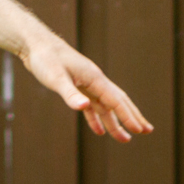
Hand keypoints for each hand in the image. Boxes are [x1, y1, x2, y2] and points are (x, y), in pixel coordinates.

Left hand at [18, 35, 153, 142]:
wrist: (36, 44)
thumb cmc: (45, 59)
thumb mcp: (56, 78)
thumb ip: (70, 94)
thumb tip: (85, 107)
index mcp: (94, 78)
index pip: (116, 100)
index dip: (128, 116)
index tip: (139, 130)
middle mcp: (94, 80)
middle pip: (118, 101)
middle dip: (131, 116)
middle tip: (146, 131)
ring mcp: (86, 83)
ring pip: (106, 106)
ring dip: (115, 122)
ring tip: (125, 139)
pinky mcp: (76, 86)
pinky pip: (91, 105)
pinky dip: (97, 118)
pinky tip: (99, 130)